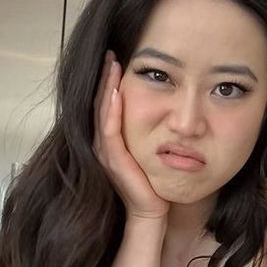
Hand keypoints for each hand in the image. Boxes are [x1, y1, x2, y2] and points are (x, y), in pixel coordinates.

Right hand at [94, 51, 168, 220]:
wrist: (152, 212)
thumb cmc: (154, 183)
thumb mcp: (150, 151)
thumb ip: (149, 132)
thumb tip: (166, 111)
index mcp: (111, 141)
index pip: (106, 105)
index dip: (108, 82)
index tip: (116, 59)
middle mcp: (104, 145)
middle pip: (99, 104)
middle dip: (104, 78)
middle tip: (110, 54)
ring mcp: (106, 153)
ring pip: (102, 113)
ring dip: (106, 88)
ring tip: (111, 65)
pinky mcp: (114, 161)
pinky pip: (109, 131)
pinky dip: (111, 111)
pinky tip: (115, 94)